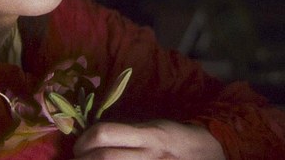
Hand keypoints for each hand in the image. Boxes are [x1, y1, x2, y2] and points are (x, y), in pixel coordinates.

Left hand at [71, 120, 224, 159]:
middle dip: (82, 159)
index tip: (80, 144)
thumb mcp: (153, 127)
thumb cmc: (175, 138)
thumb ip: (126, 132)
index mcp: (148, 135)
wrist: (206, 155)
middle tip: (78, 159)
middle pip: (102, 158)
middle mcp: (148, 155)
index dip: (84, 139)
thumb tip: (93, 137)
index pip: (104, 134)